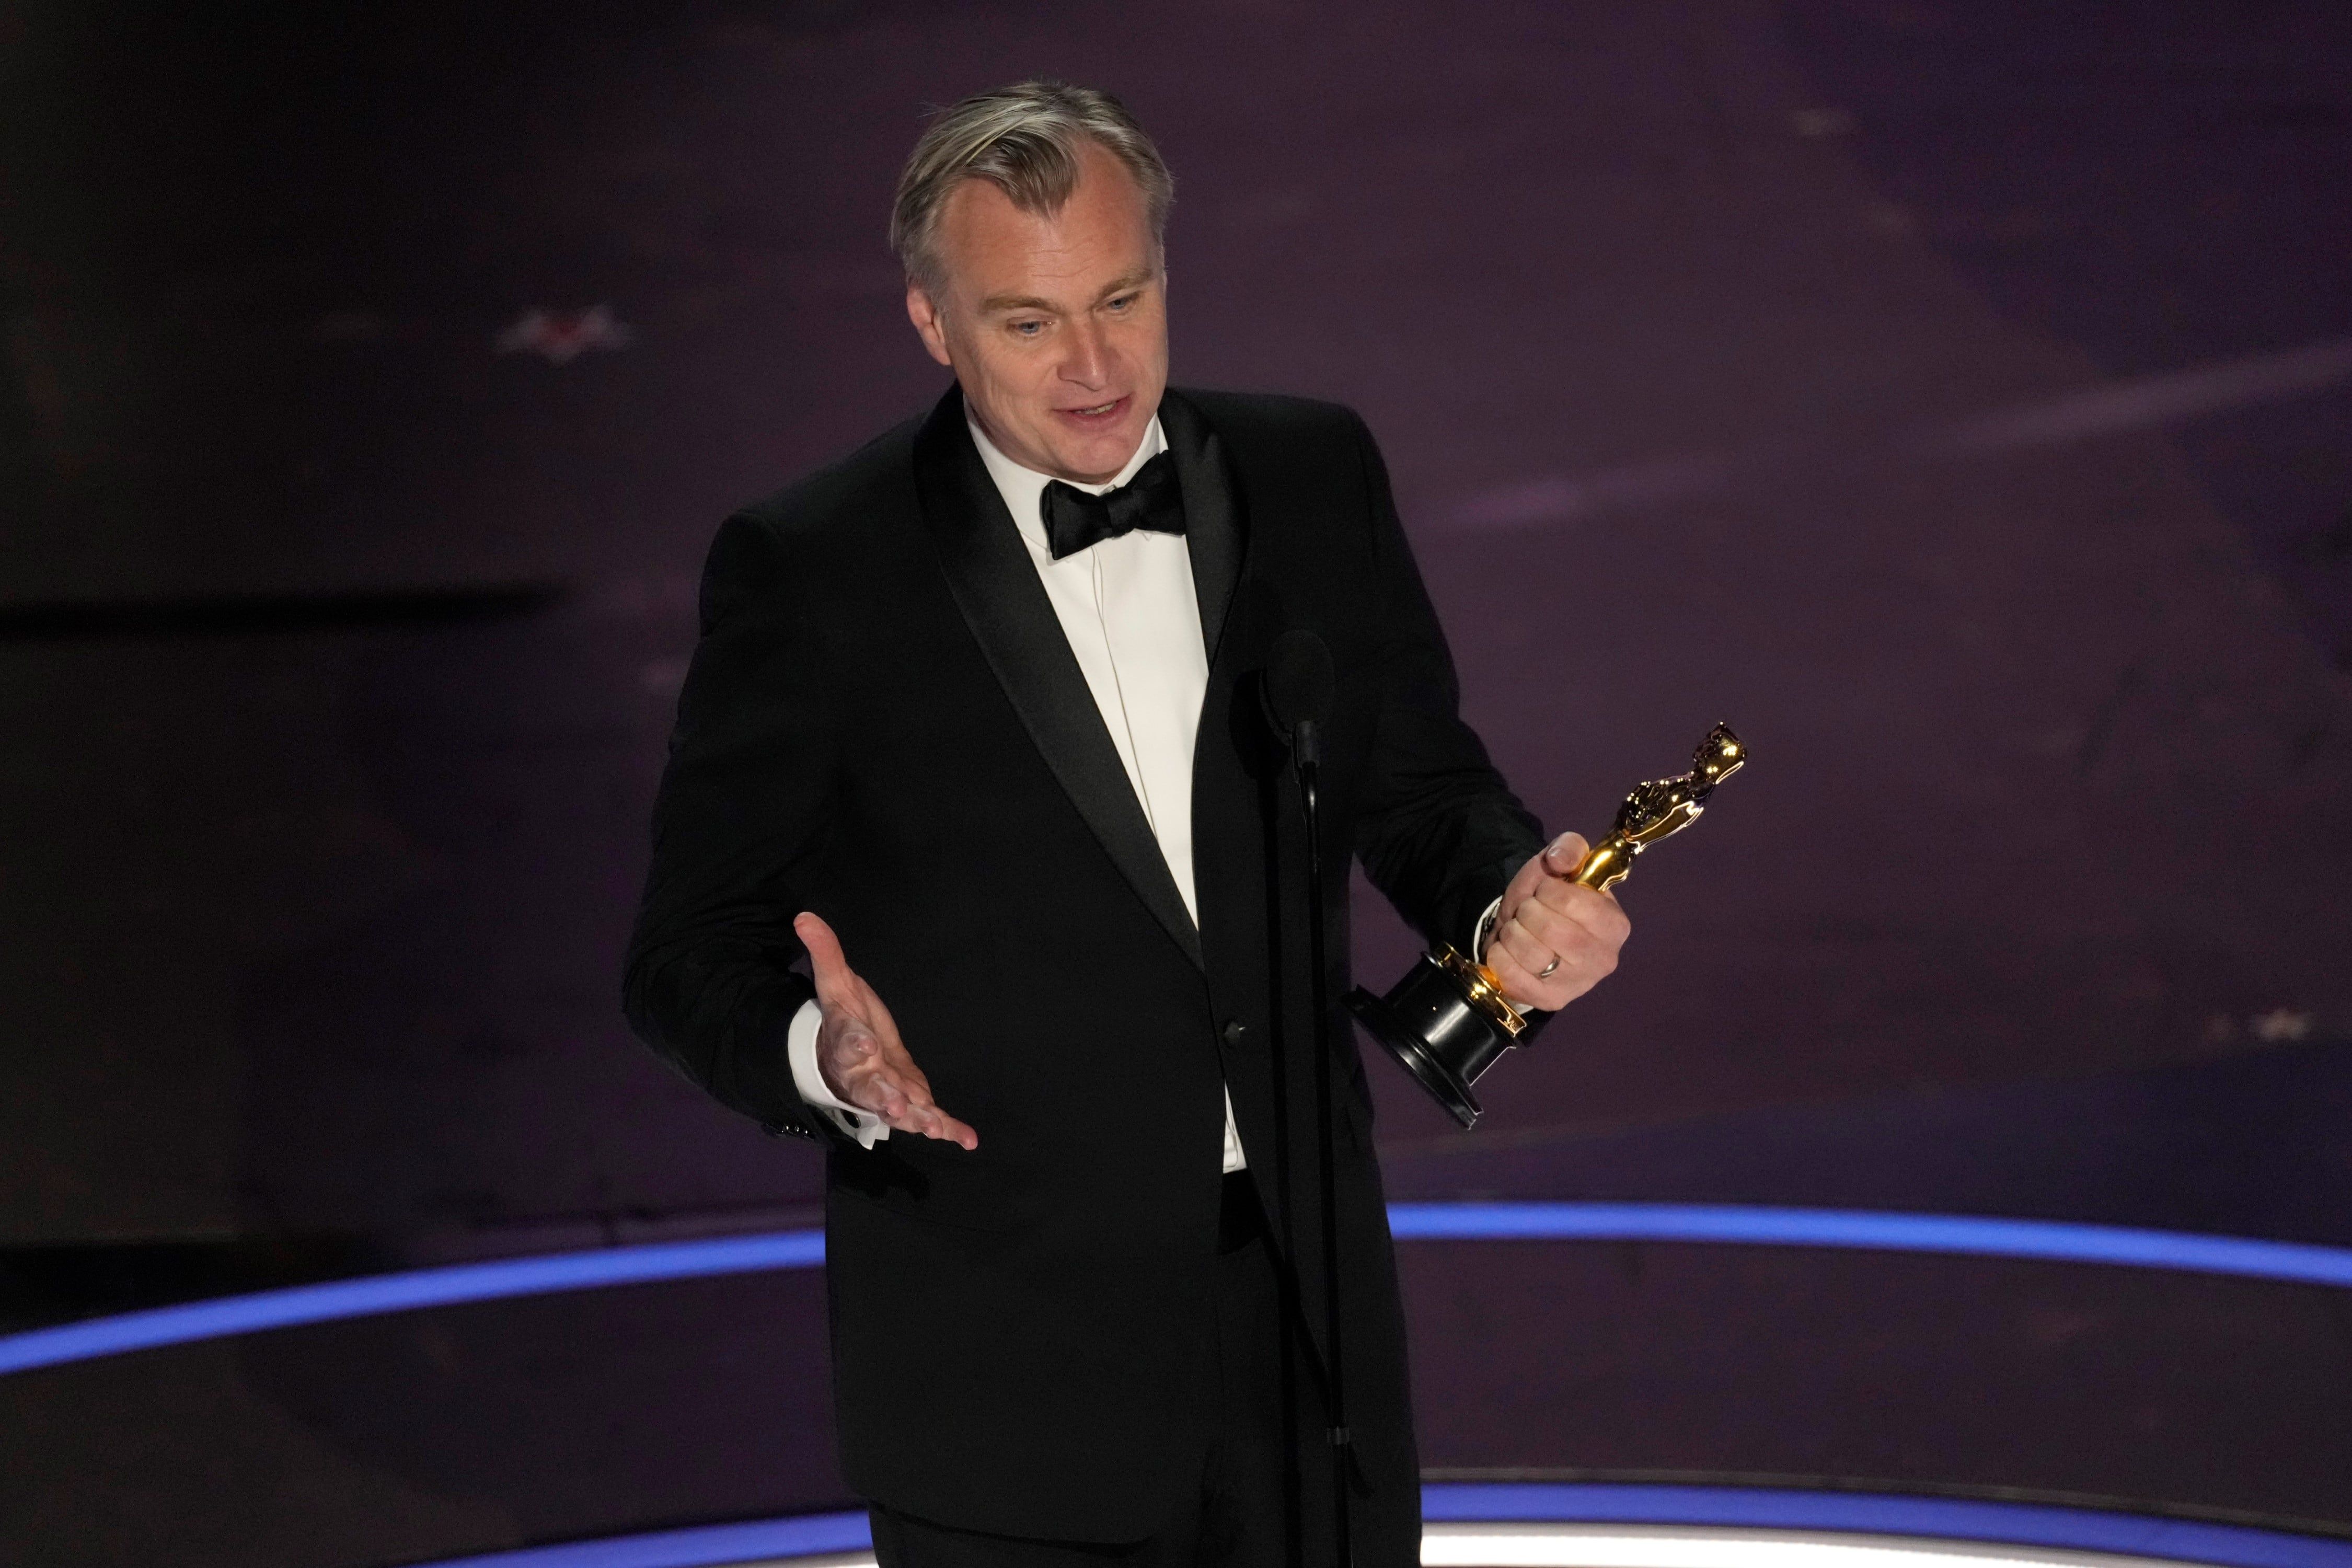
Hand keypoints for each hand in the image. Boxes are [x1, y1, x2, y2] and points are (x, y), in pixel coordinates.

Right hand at [793, 911, 977, 1149]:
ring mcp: (887, 1093)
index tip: (863, 1043)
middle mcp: (863, 1074)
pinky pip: (928, 1118)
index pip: (848, 1040)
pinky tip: (968, 1140)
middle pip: (871, 1087)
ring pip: (900, 1109)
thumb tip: (804, 915)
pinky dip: (948, 1129)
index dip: (855, 1043)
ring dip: (917, 1118)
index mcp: (847, 1041)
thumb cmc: (844, 1018)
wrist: (845, 1056)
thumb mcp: (836, 982)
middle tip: (897, 1104)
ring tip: (934, 1126)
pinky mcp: (909, 1102)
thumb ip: (826, 952)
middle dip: (884, 1096)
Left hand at [1482, 832, 1631, 1010]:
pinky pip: (1514, 978)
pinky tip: (1507, 950)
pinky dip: (1501, 957)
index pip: (1575, 903)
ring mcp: (1578, 985)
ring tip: (1518, 929)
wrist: (1529, 935)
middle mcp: (1604, 959)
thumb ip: (1568, 848)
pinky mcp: (1551, 1001)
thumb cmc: (1549, 900)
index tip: (1545, 891)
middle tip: (1528, 911)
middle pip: (1551, 930)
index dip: (1549, 891)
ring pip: (1531, 953)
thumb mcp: (1559, 865)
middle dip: (1528, 912)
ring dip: (1512, 933)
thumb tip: (1560, 859)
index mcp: (1615, 924)